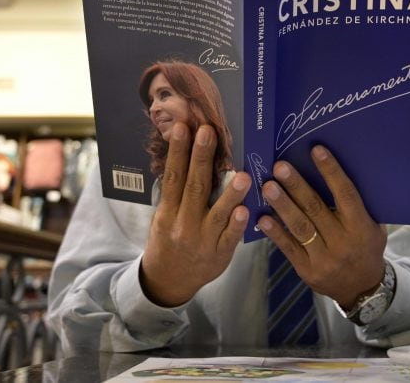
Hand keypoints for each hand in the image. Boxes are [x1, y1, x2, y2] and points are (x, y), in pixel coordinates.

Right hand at [140, 123, 251, 306]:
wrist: (168, 280)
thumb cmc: (168, 240)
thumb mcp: (164, 216)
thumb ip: (176, 191)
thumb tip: (186, 152)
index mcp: (167, 212)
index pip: (173, 177)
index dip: (178, 152)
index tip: (183, 128)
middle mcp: (183, 224)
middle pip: (194, 188)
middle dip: (201, 158)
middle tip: (209, 132)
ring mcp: (202, 241)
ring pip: (217, 214)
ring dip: (230, 194)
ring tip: (242, 174)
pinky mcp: (219, 255)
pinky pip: (229, 239)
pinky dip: (236, 225)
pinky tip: (245, 211)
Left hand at [257, 145, 386, 309]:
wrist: (362, 288)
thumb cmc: (366, 246)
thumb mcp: (374, 226)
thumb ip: (359, 205)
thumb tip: (337, 171)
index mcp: (361, 227)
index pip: (345, 195)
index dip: (331, 172)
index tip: (316, 150)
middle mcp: (343, 242)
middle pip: (316, 209)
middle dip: (297, 186)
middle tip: (279, 166)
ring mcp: (324, 258)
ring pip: (300, 227)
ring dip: (282, 205)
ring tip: (267, 187)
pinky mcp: (307, 270)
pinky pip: (288, 248)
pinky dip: (275, 232)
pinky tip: (262, 217)